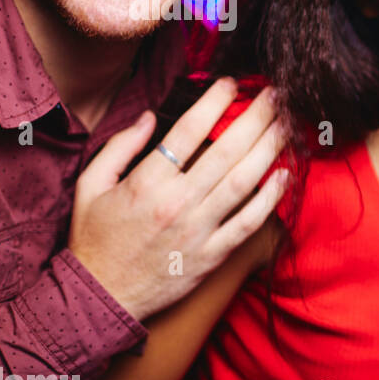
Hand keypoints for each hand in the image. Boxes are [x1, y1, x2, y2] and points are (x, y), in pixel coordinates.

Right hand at [68, 77, 288, 321]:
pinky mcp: (213, 254)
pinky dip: (271, 198)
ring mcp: (199, 230)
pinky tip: (286, 175)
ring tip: (287, 124)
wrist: (101, 296)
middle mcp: (177, 203)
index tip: (229, 83)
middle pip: (226, 151)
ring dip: (270, 149)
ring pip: (244, 182)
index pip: (187, 132)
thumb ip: (119, 148)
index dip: (213, 103)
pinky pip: (249, 222)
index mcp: (147, 183)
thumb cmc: (95, 240)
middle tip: (275, 95)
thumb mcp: (91, 186)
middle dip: (255, 118)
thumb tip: (147, 117)